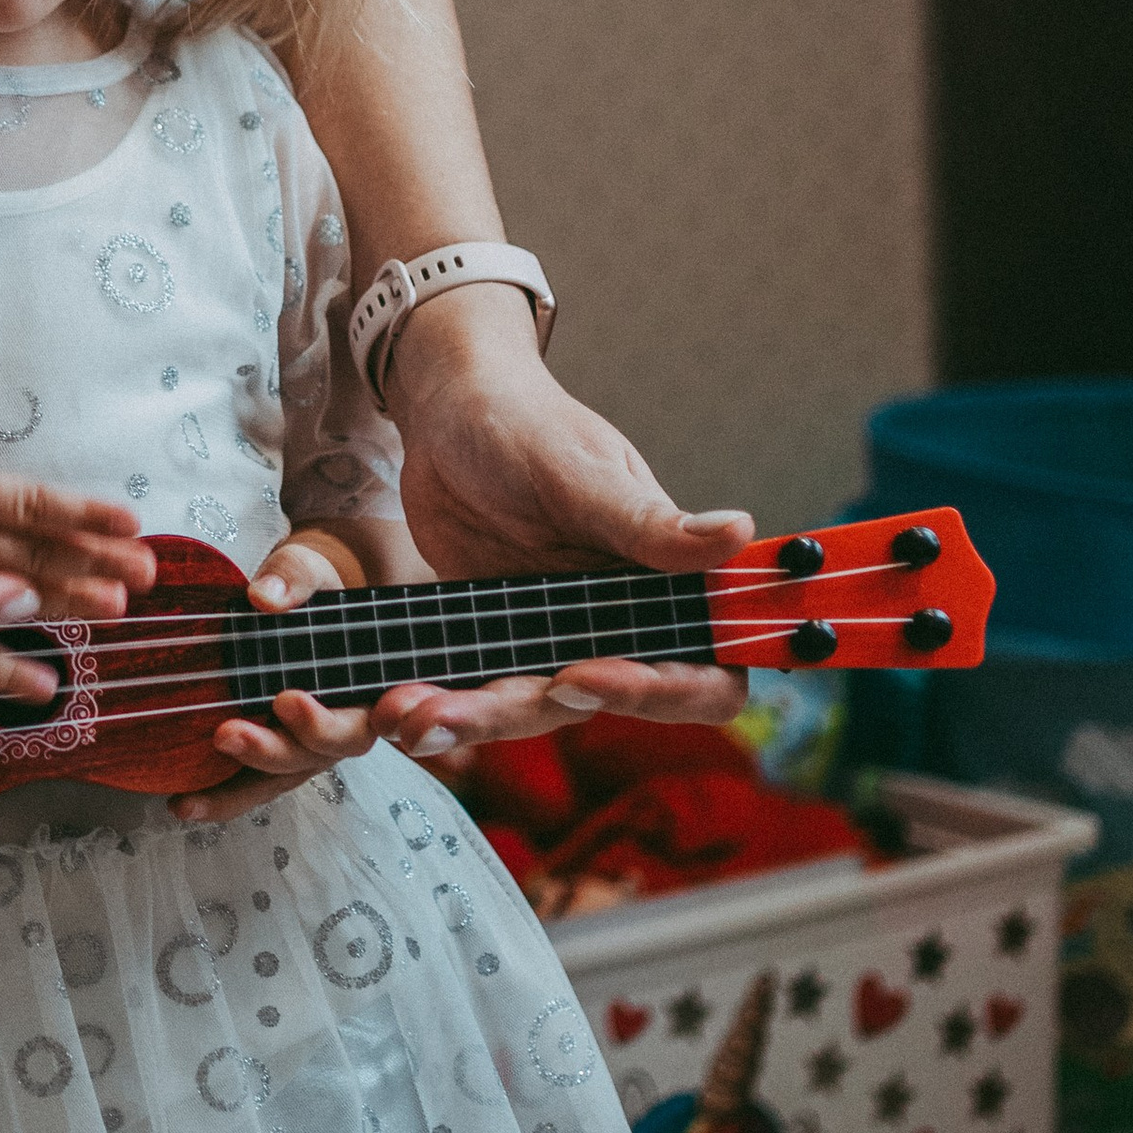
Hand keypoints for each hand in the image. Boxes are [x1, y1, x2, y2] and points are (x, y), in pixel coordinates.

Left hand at [169, 526, 377, 824]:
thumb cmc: (312, 588)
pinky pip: (249, 785)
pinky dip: (217, 797)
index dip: (324, 724)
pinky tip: (182, 804)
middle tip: (227, 733)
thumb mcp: (309, 571)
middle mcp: (338, 726)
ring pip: (277, 779)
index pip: (356, 722)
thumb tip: (265, 595)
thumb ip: (294, 579)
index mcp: (362, 688)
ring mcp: (302, 745)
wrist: (299, 600)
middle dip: (270, 750)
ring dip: (234, 789)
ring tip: (190, 794)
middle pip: (312, 757)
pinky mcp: (270, 751)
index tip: (287, 701)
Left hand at [362, 286, 752, 759]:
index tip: (587, 675)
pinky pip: (476, 690)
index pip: (705, 674)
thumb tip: (737, 533)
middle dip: (529, 712)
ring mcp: (553, 635)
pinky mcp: (496, 638)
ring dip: (471, 720)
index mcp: (665, 585)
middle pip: (599, 705)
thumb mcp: (581, 471)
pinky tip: (394, 708)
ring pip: (527, 708)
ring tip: (406, 717)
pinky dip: (439, 704)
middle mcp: (618, 621)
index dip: (663, 696)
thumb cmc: (527, 423)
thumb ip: (648, 523)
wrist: (448, 411)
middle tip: (458, 707)